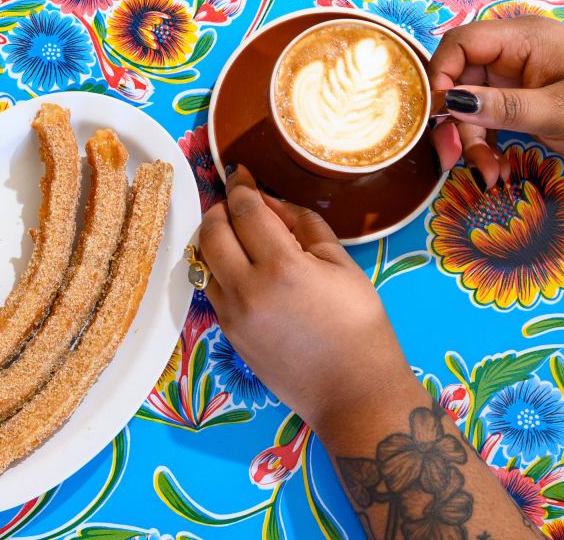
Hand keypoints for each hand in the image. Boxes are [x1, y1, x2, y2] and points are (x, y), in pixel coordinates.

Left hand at [196, 166, 418, 435]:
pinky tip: (237, 263)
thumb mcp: (341, 265)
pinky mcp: (227, 332)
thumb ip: (303, 225)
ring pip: (204, 260)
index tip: (241, 173)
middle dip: (220, 207)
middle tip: (236, 199)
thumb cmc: (360, 326)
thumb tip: (271, 202)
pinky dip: (217, 267)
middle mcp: (247, 289)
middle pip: (212, 231)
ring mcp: (231, 313)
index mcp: (282, 267)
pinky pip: (210, 288)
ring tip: (235, 229)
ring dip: (213, 237)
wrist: (352, 391)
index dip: (241, 186)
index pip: (246, 211)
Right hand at [430, 16, 563, 187]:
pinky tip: (496, 168)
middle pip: (459, 80)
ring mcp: (514, 76)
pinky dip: (485, 145)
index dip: (440, 77)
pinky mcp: (518, 99)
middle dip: (453, 123)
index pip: (459, 45)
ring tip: (488, 173)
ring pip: (469, 106)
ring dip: (470, 142)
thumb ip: (503, 106)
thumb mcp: (558, 111)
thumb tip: (452, 104)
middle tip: (451, 159)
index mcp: (523, 38)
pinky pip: (486, 119)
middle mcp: (513, 52)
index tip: (436, 117)